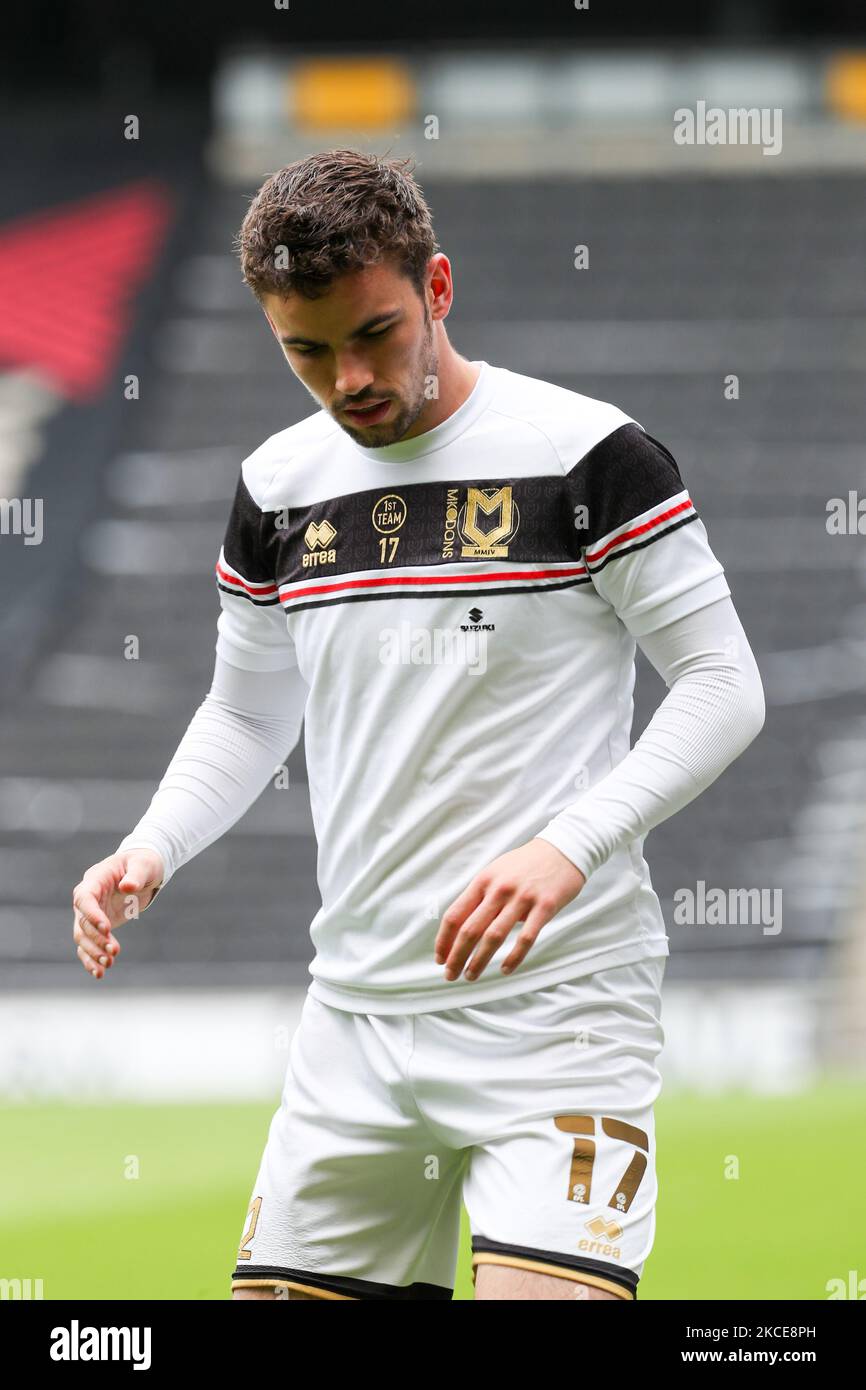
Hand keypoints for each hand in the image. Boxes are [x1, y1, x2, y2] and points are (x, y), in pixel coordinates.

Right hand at [71, 849, 164, 979]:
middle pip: (83, 922)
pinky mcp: (98, 926)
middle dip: (97, 939)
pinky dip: (91, 959)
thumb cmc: (143, 863)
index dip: (92, 914)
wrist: (143, 871)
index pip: (85, 898)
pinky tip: (99, 973)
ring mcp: (91, 913)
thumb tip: (128, 886)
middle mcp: (88, 898)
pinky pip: (88, 945)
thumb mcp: (144, 864)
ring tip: (108, 965)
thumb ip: (135, 875)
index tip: (107, 928)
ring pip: (83, 937)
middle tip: (114, 951)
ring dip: (93, 952)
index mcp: (95, 879)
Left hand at [434, 838, 586, 982]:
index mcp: (483, 881)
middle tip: (450, 974)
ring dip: (479, 961)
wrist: (563, 849)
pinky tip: (505, 970)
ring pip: (493, 937)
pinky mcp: (545, 907)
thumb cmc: (526, 864)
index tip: (439, 958)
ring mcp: (522, 898)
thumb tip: (460, 927)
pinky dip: (513, 957)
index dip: (444, 940)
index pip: (455, 915)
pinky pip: (526, 938)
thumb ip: (480, 896)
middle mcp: (499, 890)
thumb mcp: (496, 872)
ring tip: (471, 976)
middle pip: (470, 929)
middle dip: (456, 956)